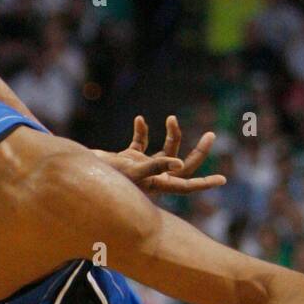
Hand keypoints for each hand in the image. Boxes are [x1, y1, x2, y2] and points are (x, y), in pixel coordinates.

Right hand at [98, 115, 224, 195]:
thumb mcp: (133, 170)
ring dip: (172, 133)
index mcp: (158, 184)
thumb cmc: (106, 176)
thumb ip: (157, 166)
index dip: (204, 183)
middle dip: (198, 150)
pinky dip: (142, 130)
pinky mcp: (130, 158)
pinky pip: (141, 143)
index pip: (187, 185)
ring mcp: (143, 167)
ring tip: (172, 118)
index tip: (222, 180)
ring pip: (166, 149)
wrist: (80, 173)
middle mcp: (154, 177)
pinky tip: (140, 119)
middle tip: (211, 134)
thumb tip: (180, 163)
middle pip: (184, 166)